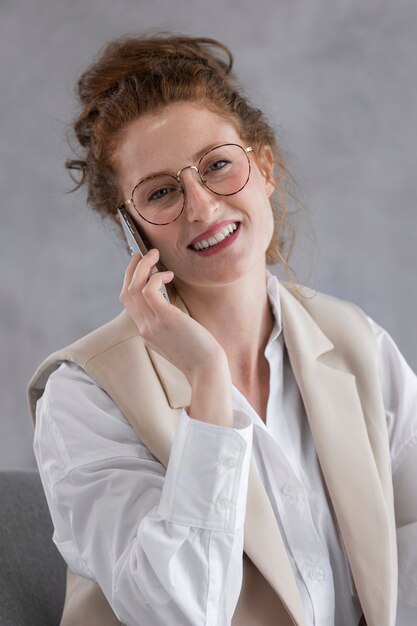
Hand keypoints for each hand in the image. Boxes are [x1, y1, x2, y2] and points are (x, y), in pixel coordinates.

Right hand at [119, 249, 232, 425]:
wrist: (207, 371)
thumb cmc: (201, 355)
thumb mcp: (179, 339)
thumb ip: (170, 324)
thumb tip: (171, 306)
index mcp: (147, 333)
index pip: (130, 304)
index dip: (133, 282)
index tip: (143, 268)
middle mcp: (144, 328)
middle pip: (126, 293)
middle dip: (131, 270)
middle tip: (142, 254)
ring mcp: (152, 324)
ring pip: (133, 288)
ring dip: (141, 267)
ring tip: (154, 254)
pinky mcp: (165, 319)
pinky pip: (149, 289)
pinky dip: (155, 276)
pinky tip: (169, 274)